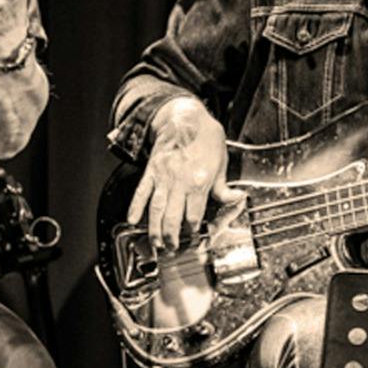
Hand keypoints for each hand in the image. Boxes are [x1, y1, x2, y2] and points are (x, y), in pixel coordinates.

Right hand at [127, 96, 240, 248]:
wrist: (184, 118)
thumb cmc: (205, 138)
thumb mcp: (221, 162)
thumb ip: (223, 186)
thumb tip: (236, 199)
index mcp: (199, 182)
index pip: (194, 214)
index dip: (192, 228)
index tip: (192, 235)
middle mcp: (179, 182)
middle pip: (173, 217)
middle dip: (171, 236)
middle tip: (171, 249)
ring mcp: (162, 177)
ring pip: (156, 209)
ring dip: (154, 229)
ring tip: (154, 243)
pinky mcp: (151, 171)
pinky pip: (141, 192)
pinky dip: (135, 207)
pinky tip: (131, 220)